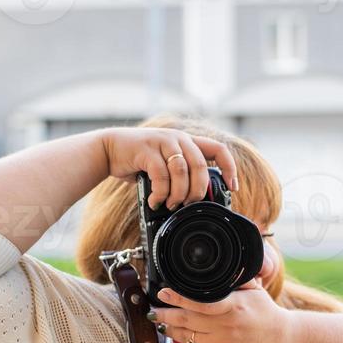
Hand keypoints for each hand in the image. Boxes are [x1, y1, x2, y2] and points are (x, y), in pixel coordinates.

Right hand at [101, 126, 238, 209]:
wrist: (110, 150)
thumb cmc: (139, 162)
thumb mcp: (165, 166)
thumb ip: (181, 176)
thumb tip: (196, 200)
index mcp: (188, 141)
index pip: (219, 149)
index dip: (230, 168)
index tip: (232, 187)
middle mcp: (179, 138)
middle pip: (201, 166)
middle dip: (198, 191)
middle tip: (188, 204)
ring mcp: (163, 141)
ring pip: (182, 172)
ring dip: (178, 194)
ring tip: (169, 204)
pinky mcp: (147, 148)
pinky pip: (161, 175)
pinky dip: (160, 193)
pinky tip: (155, 201)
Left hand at [149, 277, 290, 342]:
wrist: (280, 342)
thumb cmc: (266, 313)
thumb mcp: (255, 291)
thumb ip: (237, 279)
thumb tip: (223, 262)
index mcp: (234, 307)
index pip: (202, 303)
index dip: (180, 298)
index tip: (164, 293)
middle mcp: (226, 327)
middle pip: (188, 321)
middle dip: (166, 314)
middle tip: (153, 308)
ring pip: (187, 336)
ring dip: (170, 327)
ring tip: (160, 319)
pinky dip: (184, 339)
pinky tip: (177, 332)